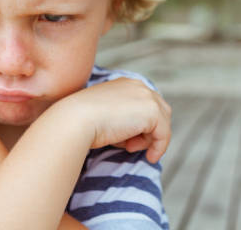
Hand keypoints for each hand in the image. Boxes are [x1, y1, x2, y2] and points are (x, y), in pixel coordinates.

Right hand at [56, 78, 171, 162]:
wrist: (76, 119)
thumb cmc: (82, 121)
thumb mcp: (103, 114)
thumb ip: (121, 118)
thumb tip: (134, 136)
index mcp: (125, 83)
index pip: (144, 104)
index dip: (140, 124)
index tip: (127, 141)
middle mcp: (138, 85)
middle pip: (158, 111)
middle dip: (148, 131)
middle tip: (130, 146)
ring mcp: (147, 96)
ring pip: (162, 122)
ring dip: (149, 139)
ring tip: (129, 147)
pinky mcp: (152, 111)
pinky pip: (164, 134)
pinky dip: (159, 147)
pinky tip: (150, 157)